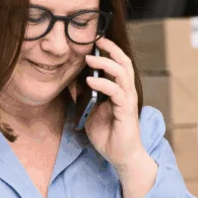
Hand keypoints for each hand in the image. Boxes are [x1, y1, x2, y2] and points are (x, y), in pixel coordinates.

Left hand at [80, 37, 149, 172]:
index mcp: (119, 90)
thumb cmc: (108, 135)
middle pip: (123, 62)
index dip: (108, 51)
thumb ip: (83, 97)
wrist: (121, 157)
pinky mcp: (126, 111)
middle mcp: (126, 92)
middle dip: (111, 49)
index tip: (94, 41)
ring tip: (89, 58)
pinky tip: (90, 81)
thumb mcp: (89, 113)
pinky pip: (116, 92)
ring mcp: (127, 100)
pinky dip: (103, 84)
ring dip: (105, 63)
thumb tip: (69, 82)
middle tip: (96, 40)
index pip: (117, 64)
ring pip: (122, 73)